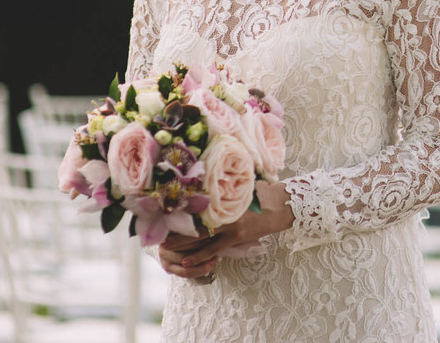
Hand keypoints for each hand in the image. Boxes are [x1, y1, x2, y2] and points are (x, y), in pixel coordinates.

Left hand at [157, 182, 295, 279]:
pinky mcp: (235, 237)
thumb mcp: (242, 184)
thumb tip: (207, 178)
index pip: (195, 203)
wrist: (282, 205)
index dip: (177, 208)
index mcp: (223, 196)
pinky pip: (213, 248)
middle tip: (156, 231)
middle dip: (174, 227)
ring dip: (181, 243)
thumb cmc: (263, 192)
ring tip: (164, 246)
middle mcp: (223, 210)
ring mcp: (229, 225)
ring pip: (199, 236)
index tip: (161, 210)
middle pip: (193, 220)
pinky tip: (186, 261)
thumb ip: (224, 184)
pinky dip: (199, 256)